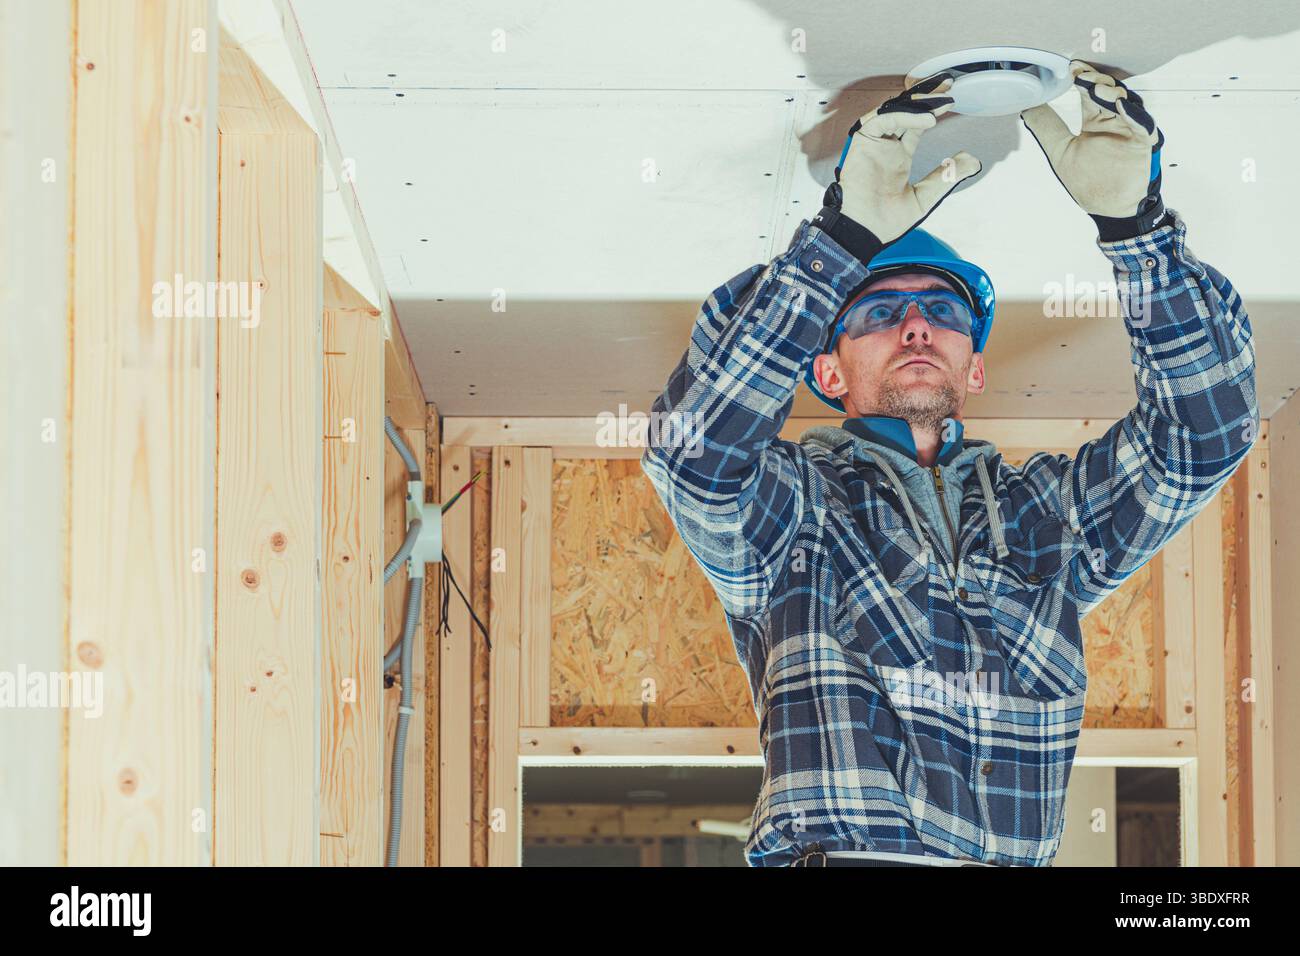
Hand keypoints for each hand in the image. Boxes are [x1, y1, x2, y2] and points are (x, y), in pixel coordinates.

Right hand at [827, 75, 981, 245]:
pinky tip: (926, 120)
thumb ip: (946, 177)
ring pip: (892, 111)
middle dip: (925, 98)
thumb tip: (972, 160)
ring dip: (916, 103)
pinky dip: (903, 116)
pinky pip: (881, 120)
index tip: (951, 102)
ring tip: (939, 100)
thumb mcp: (925, 196)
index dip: (932, 111)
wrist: (865, 232)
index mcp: (897, 158)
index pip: (914, 124)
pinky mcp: (862, 144)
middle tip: (947, 87)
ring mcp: (873, 145)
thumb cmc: (886, 221)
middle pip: (904, 112)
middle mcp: (885, 147)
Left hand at [1020, 60, 1166, 235]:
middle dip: (1095, 80)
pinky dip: (1132, 114)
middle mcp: (1113, 121)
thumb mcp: (1060, 152)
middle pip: (1107, 91)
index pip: (1088, 93)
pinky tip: (1121, 106)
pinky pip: (1142, 124)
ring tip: (1096, 88)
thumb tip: (1027, 108)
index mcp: (1095, 122)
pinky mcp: (1142, 142)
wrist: (1110, 207)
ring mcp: (1129, 129)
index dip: (1082, 79)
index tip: (1070, 68)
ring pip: (1124, 102)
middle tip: (1080, 75)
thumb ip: (1047, 128)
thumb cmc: (1090, 182)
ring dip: (1110, 93)